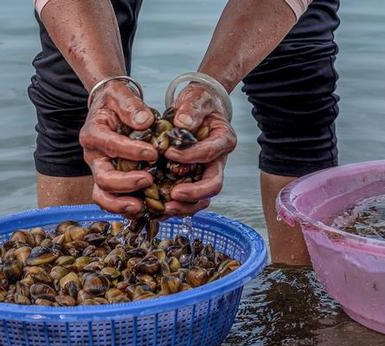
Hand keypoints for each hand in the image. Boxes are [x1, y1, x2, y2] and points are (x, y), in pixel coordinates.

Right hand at [79, 80, 157, 215]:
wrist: (108, 109)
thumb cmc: (115, 102)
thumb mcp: (121, 95)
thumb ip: (131, 105)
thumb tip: (145, 121)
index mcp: (93, 134)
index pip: (110, 145)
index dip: (131, 151)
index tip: (153, 152)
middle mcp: (93, 156)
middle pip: (103, 177)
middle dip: (126, 183)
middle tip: (148, 180)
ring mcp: (99, 171)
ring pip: (103, 195)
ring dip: (121, 204)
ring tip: (141, 207)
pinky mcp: (109, 181)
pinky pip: (112, 200)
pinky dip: (125, 208)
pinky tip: (144, 210)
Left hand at [164, 83, 236, 215]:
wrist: (196, 109)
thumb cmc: (197, 103)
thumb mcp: (196, 99)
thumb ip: (191, 109)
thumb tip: (182, 122)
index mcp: (224, 140)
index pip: (210, 153)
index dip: (191, 156)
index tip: (168, 152)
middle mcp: (218, 161)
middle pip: (213, 184)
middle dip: (194, 192)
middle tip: (174, 195)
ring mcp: (206, 173)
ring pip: (203, 197)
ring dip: (185, 205)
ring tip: (166, 208)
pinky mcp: (193, 179)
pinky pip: (189, 198)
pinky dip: (176, 205)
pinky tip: (160, 208)